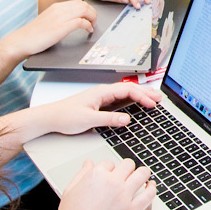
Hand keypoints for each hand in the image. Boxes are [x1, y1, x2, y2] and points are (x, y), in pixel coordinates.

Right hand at [0, 0, 97, 62]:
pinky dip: (88, 25)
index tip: (90, 16)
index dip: (87, 8)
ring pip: (84, 10)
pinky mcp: (61, 27)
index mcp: (55, 7)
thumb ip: (59, 18)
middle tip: (94, 21)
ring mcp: (60, 18)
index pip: (78, 2)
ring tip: (93, 25)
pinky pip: (81, 22)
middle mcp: (58, 9)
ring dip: (92, 17)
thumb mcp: (48, 21)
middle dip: (92, 12)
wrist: (21, 41)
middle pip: (83, 4)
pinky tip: (88, 30)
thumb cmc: (33, 35)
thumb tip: (71, 20)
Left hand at [39, 80, 160, 137]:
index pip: (128, 90)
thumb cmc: (65, 115)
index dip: (142, 96)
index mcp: (102, 92)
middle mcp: (103, 92)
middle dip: (145, 93)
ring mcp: (102, 98)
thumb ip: (108, 119)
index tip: (152, 103)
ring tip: (152, 99)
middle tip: (159, 98)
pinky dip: (131, 101)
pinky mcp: (100, 104)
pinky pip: (120, 100)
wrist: (51, 117)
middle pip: (129, 89)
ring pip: (125, 94)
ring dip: (139, 96)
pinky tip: (136, 105)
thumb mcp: (88, 119)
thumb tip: (126, 119)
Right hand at [51, 156, 155, 209]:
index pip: (110, 163)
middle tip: (128, 174)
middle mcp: (112, 183)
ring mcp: (124, 196)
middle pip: (128, 165)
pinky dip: (152, 188)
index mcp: (96, 175)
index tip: (111, 175)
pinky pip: (149, 194)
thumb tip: (89, 163)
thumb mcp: (70, 190)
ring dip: (143, 174)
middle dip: (127, 169)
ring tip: (143, 176)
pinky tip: (151, 187)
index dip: (110, 169)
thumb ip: (82, 174)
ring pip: (142, 174)